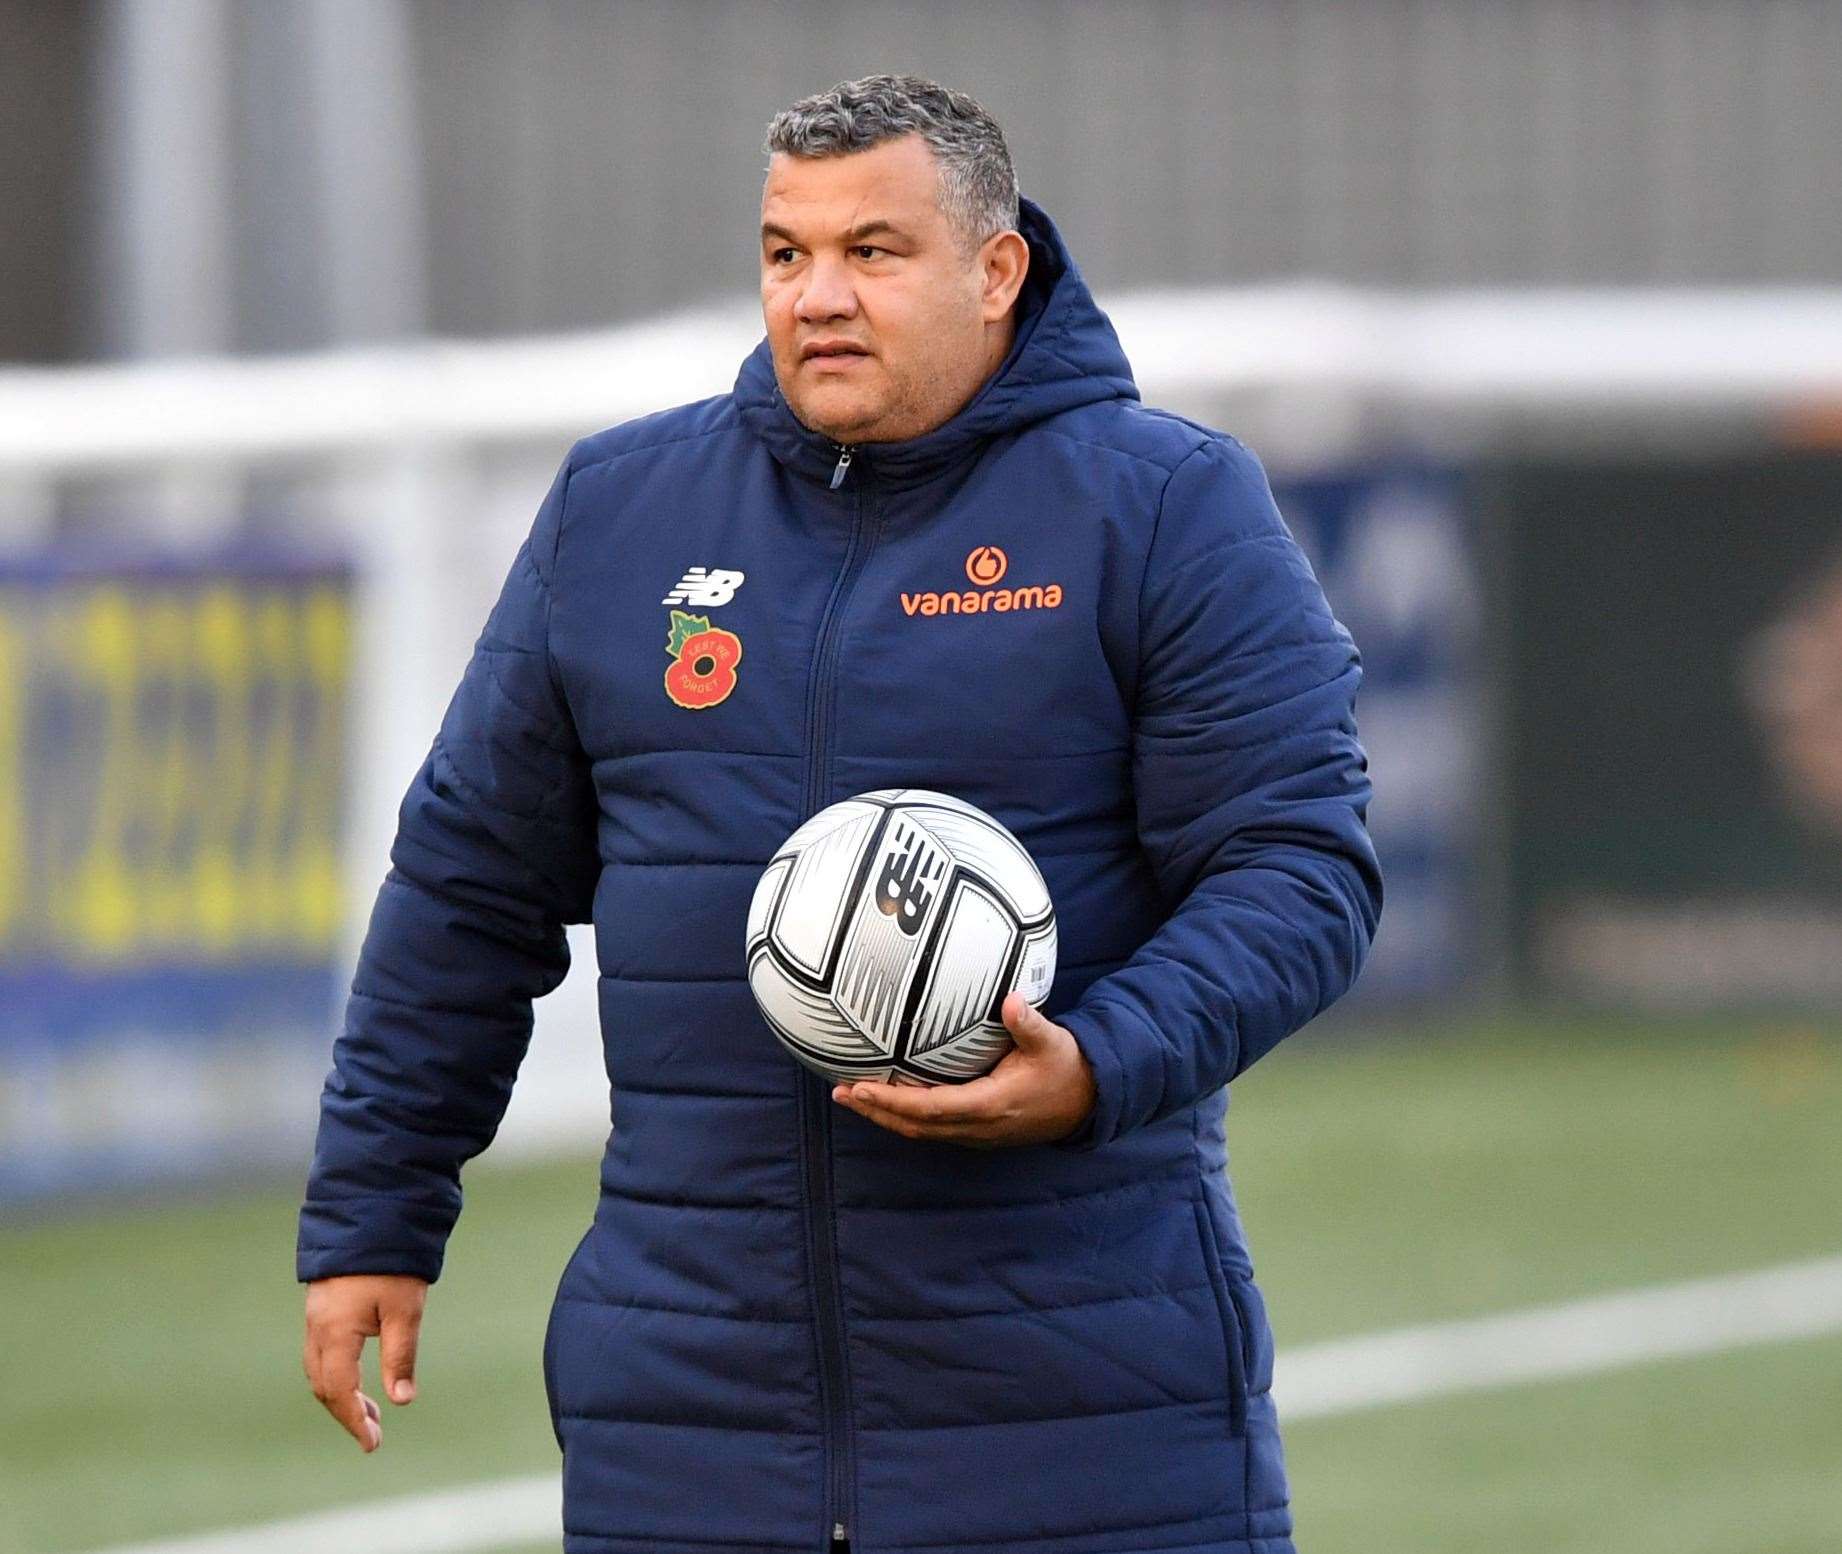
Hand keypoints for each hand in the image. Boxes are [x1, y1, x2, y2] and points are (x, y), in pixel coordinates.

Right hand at [303, 1273, 427, 1451]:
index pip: (338, 1390)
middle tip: (373, 1433)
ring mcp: (316, 1314)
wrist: (371, 1210)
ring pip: (320, 1368)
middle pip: (323, 1384)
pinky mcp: (322, 1304)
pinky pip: (321, 1350)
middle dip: (346, 1412)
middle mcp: (318, 1326)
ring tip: (371, 1410)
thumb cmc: (391, 1261)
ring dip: (341, 1393)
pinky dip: (337, 1371)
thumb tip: (401, 1400)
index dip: (354, 1419)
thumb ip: (400, 1355)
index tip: (372, 1443)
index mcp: (335, 1332)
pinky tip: (357, 1374)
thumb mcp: (404, 1310)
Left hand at [832, 991, 1096, 1147]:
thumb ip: (1030, 1023)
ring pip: (921, 1131)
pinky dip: (905, 1116)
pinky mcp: (977, 1130)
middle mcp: (978, 1126)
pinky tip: (888, 1098)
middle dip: (876, 1112)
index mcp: (991, 1106)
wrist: (1087, 1102)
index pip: (930, 1109)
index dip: (893, 1102)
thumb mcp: (1053, 1042)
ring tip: (853, 1096)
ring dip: (886, 1116)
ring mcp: (977, 1134)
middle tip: (840, 1092)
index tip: (861, 1087)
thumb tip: (1011, 1001)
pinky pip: (932, 1128)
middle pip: (915, 1127)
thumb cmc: (1066, 1068)